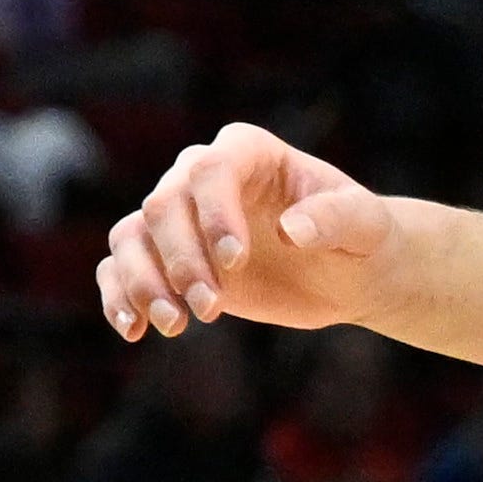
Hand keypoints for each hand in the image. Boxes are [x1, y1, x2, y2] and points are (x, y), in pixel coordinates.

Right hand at [96, 116, 394, 337]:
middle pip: (163, 206)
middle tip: (210, 309)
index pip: (210, 170)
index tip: (235, 261)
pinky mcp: (168, 259)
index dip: (214, 212)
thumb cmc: (358, 236)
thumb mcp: (364, 223)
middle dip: (181, 260)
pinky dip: (118, 296)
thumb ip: (335, 219)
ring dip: (142, 281)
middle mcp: (200, 177)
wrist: (345, 270)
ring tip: (173, 325)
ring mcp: (180, 219)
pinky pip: (121, 268)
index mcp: (247, 152)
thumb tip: (291, 229)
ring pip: (131, 236)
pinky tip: (133, 329)